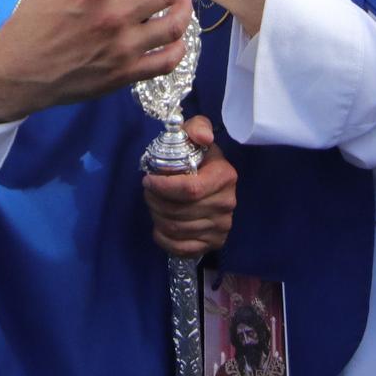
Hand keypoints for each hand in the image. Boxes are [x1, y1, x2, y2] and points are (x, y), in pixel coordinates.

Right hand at [0, 0, 191, 125]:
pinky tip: (177, 38)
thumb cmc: (30, 21)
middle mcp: (114, 16)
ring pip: (173, 26)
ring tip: (182, 2)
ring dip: (185, 10)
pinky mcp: (125, 74)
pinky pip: (166, 62)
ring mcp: (122, 48)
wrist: (18, 71)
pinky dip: (179, 48)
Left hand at [143, 117, 236, 256]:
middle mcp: (227, 203)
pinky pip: (182, 248)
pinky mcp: (215, 243)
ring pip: (177, 228)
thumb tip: (203, 138)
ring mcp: (222, 226)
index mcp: (225, 176)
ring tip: (154, 205)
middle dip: (155, 201)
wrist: (213, 183)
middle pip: (179, 211)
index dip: (163, 187)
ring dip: (157, 217)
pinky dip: (164, 239)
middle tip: (148, 192)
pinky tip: (159, 226)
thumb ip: (197, 128)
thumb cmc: (199, 157)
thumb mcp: (196, 135)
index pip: (189, 189)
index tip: (148, 180)